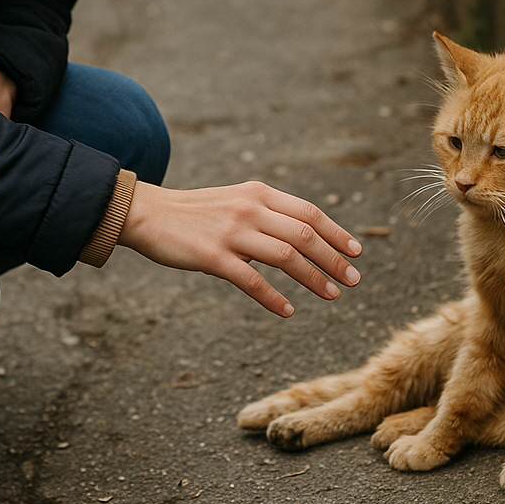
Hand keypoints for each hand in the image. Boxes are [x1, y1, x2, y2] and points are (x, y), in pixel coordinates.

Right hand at [117, 180, 361, 316]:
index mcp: (258, 193)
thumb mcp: (235, 200)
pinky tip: (287, 311)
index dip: (336, 233)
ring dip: (314, 278)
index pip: (308, 212)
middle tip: (353, 279)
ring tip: (332, 295)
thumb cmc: (194, 212)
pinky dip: (273, 297)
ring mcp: (232, 231)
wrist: (148, 213)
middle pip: (304, 234)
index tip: (356, 252)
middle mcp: (250, 208)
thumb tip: (300, 240)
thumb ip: (265, 214)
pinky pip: (252, 280)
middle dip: (334, 258)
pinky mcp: (213, 255)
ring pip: (286, 256)